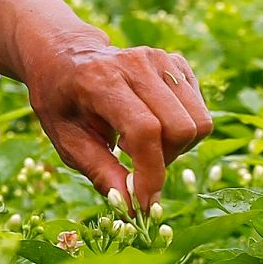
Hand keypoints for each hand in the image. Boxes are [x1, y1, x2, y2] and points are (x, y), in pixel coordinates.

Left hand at [20, 31, 213, 213]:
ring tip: (144, 145)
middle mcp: (136, 63)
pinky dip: (183, 130)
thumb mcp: (66, 140)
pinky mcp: (176, 63)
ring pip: (199, 121)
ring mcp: (160, 59)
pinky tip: (153, 125)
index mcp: (101, 80)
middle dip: (166, 161)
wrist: (65, 57)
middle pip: (181, 127)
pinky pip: (200, 110)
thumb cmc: (61, 102)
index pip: (145, 130)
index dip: (151, 173)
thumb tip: (134, 207)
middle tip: (138, 165)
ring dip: (178, 147)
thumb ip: (100, 172)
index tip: (144, 201)